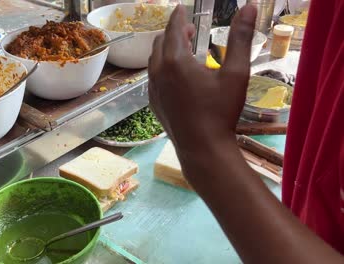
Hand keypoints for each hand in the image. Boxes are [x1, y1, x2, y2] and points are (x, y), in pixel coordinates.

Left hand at [148, 4, 256, 164]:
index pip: (173, 28)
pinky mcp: (153, 103)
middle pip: (160, 42)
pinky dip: (162, 67)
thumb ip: (241, 38)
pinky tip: (176, 74)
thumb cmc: (221, 111)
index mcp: (175, 61)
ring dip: (166, 49)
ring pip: (154, 59)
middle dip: (173, 32)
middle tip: (189, 30)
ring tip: (183, 49)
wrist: (203, 149)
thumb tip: (249, 6)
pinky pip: (153, 77)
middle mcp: (158, 72)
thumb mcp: (236, 73)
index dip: (178, 16)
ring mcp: (153, 89)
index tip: (181, 7)